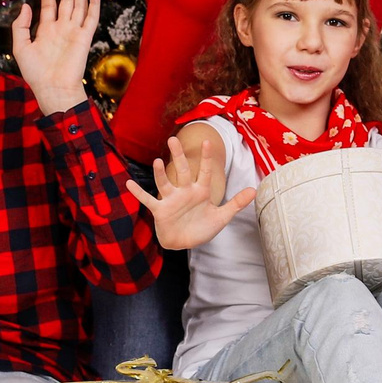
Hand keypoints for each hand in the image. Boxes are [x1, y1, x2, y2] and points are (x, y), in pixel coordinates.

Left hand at [13, 0, 100, 107]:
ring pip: (79, 4)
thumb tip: (25, 6)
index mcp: (47, 31)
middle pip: (66, 0)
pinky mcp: (84, 37)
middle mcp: (62, 28)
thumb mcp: (20, 47)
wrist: (52, 89)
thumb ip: (20, 26)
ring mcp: (74, 31)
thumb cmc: (36, 73)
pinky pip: (91, 17)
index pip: (49, 6)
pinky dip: (94, 3)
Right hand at [129, 130, 255, 250]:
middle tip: (173, 139)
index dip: (207, 158)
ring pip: (165, 183)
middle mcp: (185, 192)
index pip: (205, 172)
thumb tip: (253, 189)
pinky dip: (138, 193)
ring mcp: (172, 200)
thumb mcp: (221, 217)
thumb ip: (236, 203)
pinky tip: (128, 184)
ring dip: (160, 173)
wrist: (184, 243)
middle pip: (182, 171)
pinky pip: (148, 200)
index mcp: (201, 191)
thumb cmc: (201, 228)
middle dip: (179, 156)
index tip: (208, 141)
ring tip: (157, 161)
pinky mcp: (161, 210)